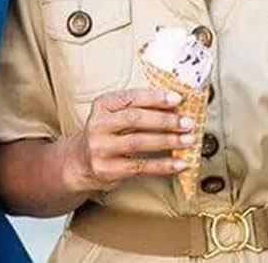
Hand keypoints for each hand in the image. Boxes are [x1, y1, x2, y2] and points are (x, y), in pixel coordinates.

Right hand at [62, 88, 193, 192]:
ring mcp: (101, 147)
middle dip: (164, 120)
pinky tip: (179, 164)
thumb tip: (175, 105)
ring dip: (167, 141)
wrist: (80, 161)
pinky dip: (163, 166)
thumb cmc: (107, 133)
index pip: (131, 97)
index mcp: (102, 104)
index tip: (177, 98)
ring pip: (138, 142)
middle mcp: (98, 124)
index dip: (155, 97)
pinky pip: (140, 167)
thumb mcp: (114, 114)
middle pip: (135, 119)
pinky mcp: (107, 169)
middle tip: (187, 122)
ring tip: (187, 140)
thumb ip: (138, 108)